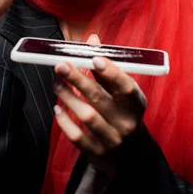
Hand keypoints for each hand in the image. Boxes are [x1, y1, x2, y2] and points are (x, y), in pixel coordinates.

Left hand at [53, 35, 146, 173]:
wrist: (128, 153)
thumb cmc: (121, 111)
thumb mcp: (121, 92)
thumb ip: (106, 66)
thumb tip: (92, 40)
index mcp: (136, 104)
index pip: (127, 87)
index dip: (111, 72)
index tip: (94, 58)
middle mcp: (127, 123)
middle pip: (100, 98)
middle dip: (78, 79)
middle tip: (60, 65)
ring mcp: (113, 140)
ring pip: (87, 116)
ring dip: (68, 96)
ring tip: (56, 83)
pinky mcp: (97, 153)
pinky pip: (77, 136)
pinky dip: (64, 121)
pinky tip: (58, 107)